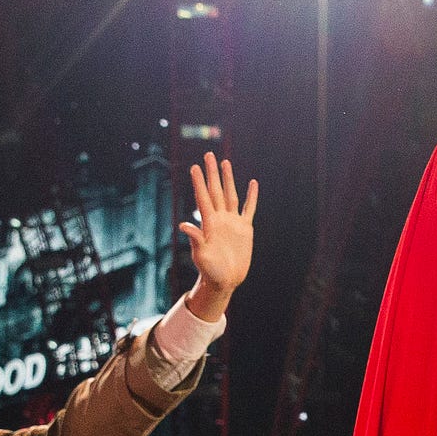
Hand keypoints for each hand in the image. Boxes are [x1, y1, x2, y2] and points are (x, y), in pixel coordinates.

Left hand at [181, 153, 257, 324]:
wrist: (224, 280)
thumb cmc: (210, 270)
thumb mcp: (201, 255)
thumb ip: (195, 239)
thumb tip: (183, 225)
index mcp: (209, 223)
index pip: (203, 198)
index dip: (199, 183)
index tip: (194, 168)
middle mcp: (220, 219)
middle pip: (216, 191)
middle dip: (212, 173)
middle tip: (208, 155)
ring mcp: (232, 223)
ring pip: (230, 195)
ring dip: (228, 179)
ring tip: (225, 163)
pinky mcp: (245, 229)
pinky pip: (249, 209)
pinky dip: (252, 197)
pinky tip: (252, 184)